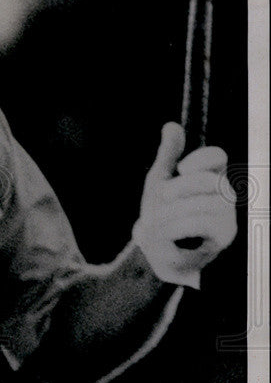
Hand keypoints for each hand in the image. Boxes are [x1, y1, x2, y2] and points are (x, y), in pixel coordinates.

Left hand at [132, 122, 236, 287]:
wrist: (157, 257)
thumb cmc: (162, 218)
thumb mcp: (159, 183)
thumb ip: (167, 156)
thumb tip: (171, 125)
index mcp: (211, 179)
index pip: (217, 156)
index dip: (196, 160)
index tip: (180, 171)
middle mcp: (226, 198)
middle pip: (209, 181)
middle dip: (176, 190)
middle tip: (160, 202)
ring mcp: (228, 219)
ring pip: (201, 205)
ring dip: (168, 215)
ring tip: (154, 226)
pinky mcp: (222, 240)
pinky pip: (198, 223)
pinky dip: (172, 228)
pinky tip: (164, 237)